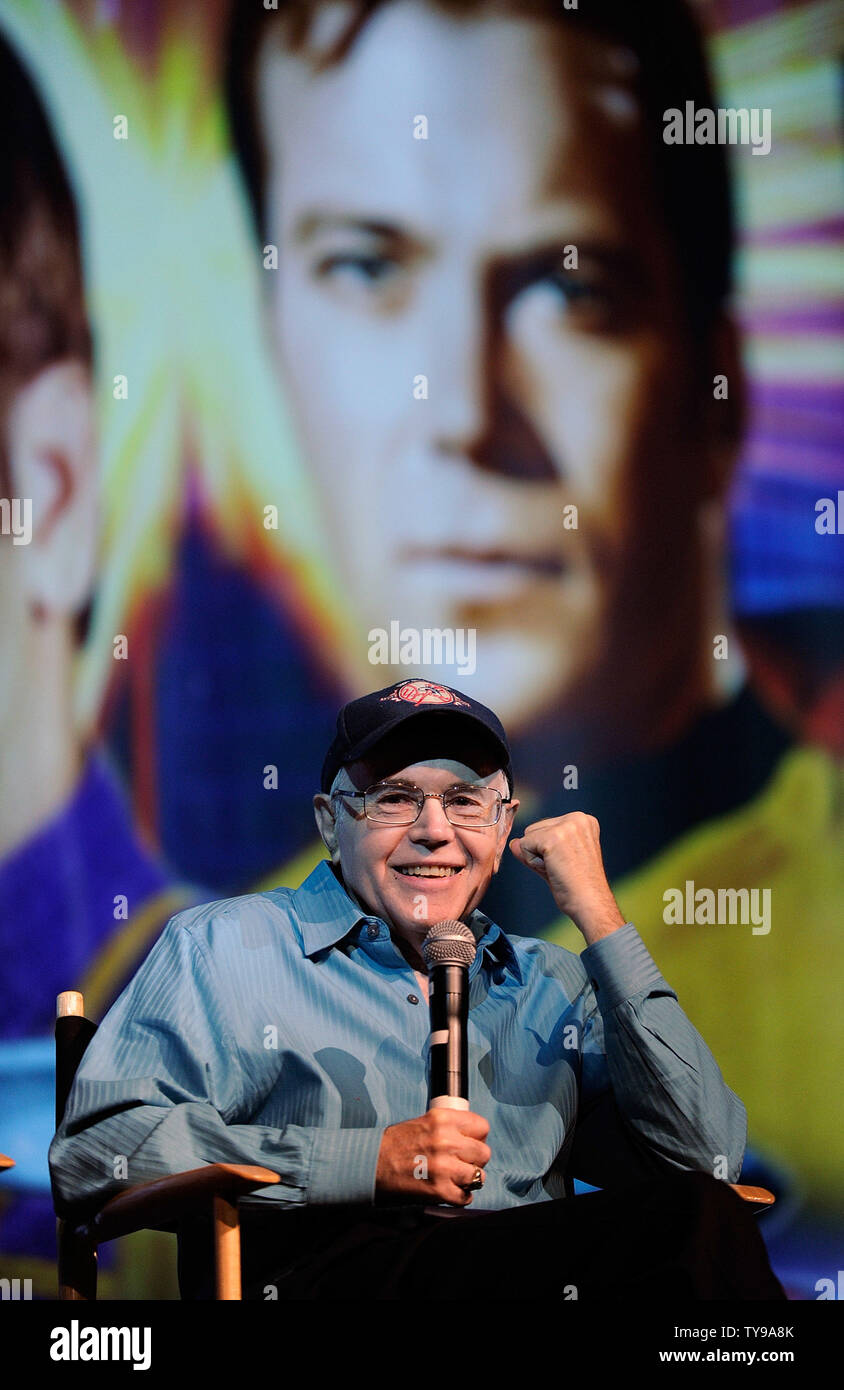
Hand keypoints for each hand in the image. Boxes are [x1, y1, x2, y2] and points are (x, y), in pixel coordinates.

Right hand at [375, 1108, 490, 1205]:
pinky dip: (459, 1197)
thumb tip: (472, 1136)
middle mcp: (445, 1141)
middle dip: (474, 1160)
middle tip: (461, 1162)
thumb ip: (449, 1127)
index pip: (482, 1127)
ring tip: (455, 1178)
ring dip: (469, 1179)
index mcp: (442, 1119)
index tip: (470, 1142)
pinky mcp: (439, 1190)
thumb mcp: (424, 1122)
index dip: (477, 1137)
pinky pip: (466, 1197)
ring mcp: (444, 1167)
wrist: (371, 1165)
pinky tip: (448, 1191)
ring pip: (479, 1176)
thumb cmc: (395, 1144)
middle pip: (484, 1153)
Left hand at [509, 811, 624, 942]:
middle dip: (541, 852)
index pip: (546, 827)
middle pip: (534, 829)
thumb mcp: (558, 860)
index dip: (549, 850)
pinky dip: (533, 863)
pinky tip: (553, 870)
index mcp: (584, 820)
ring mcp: (565, 826)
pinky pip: (524, 847)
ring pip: (527, 837)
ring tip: (560, 869)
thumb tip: (514, 843)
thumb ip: (536, 848)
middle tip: (564, 868)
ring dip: (537, 857)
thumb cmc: (579, 887)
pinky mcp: (552, 837)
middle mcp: (577, 818)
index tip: (570, 863)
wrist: (590, 903)